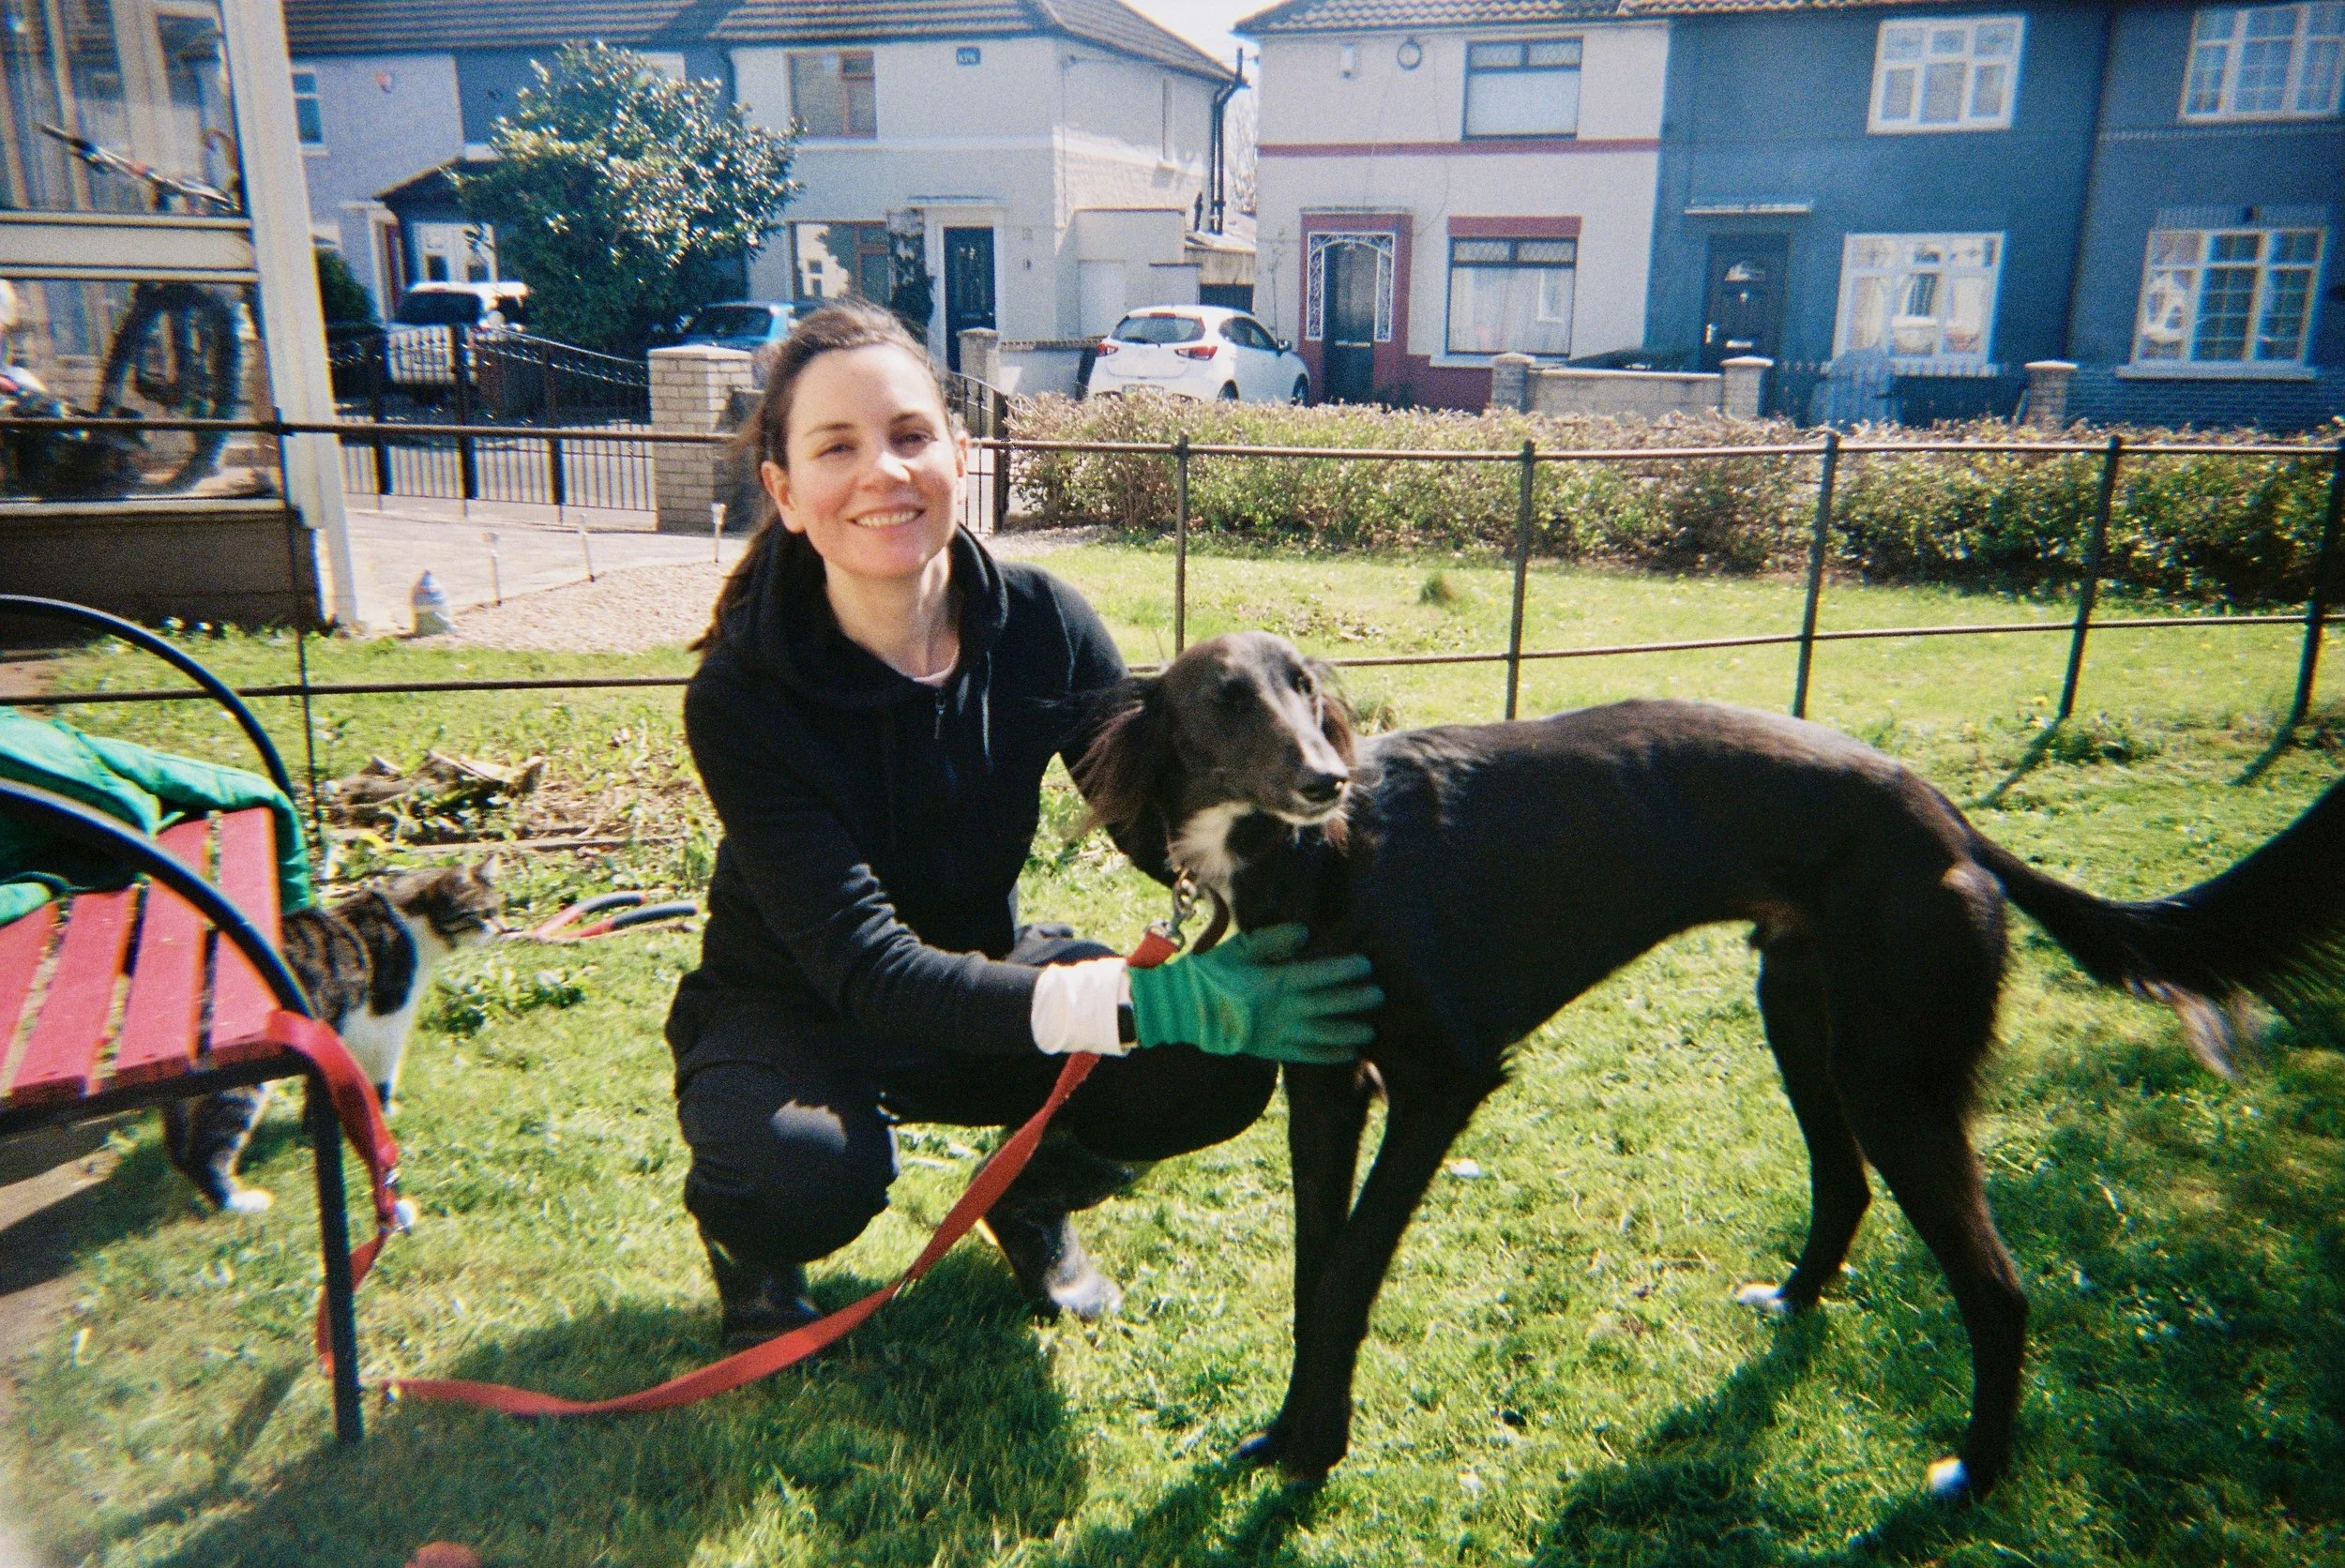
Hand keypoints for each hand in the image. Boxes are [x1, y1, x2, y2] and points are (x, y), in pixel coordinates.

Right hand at [1127, 923, 1380, 1065]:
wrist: (1184, 1010)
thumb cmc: (1213, 973)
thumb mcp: (1239, 949)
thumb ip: (1273, 940)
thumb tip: (1305, 934)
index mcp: (1270, 983)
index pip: (1315, 976)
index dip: (1342, 971)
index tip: (1365, 965)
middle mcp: (1277, 1011)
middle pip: (1324, 1006)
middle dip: (1353, 1001)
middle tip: (1379, 995)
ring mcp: (1274, 1034)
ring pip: (1319, 1036)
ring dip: (1347, 1033)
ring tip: (1370, 1030)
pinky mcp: (1270, 1050)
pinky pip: (1305, 1055)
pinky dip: (1328, 1055)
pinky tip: (1348, 1053)